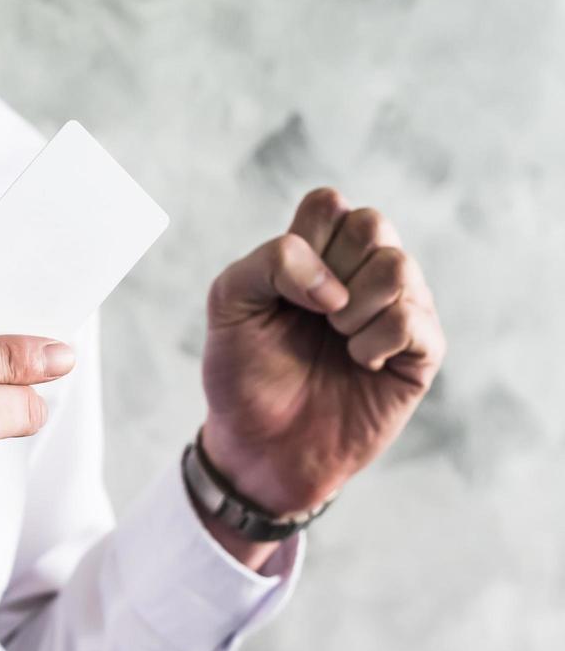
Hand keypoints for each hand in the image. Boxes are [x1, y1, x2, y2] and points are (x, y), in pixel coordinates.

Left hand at [200, 188, 445, 553]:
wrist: (260, 446)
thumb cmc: (244, 374)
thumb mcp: (229, 305)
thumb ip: (267, 262)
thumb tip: (333, 284)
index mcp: (318, 255)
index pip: (329, 204)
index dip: (305, 240)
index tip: (282, 289)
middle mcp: (363, 273)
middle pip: (371, 224)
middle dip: (331, 270)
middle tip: (314, 315)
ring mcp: (398, 308)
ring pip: (397, 266)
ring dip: (353, 308)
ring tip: (337, 341)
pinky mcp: (421, 351)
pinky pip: (412, 318)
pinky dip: (374, 342)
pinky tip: (361, 364)